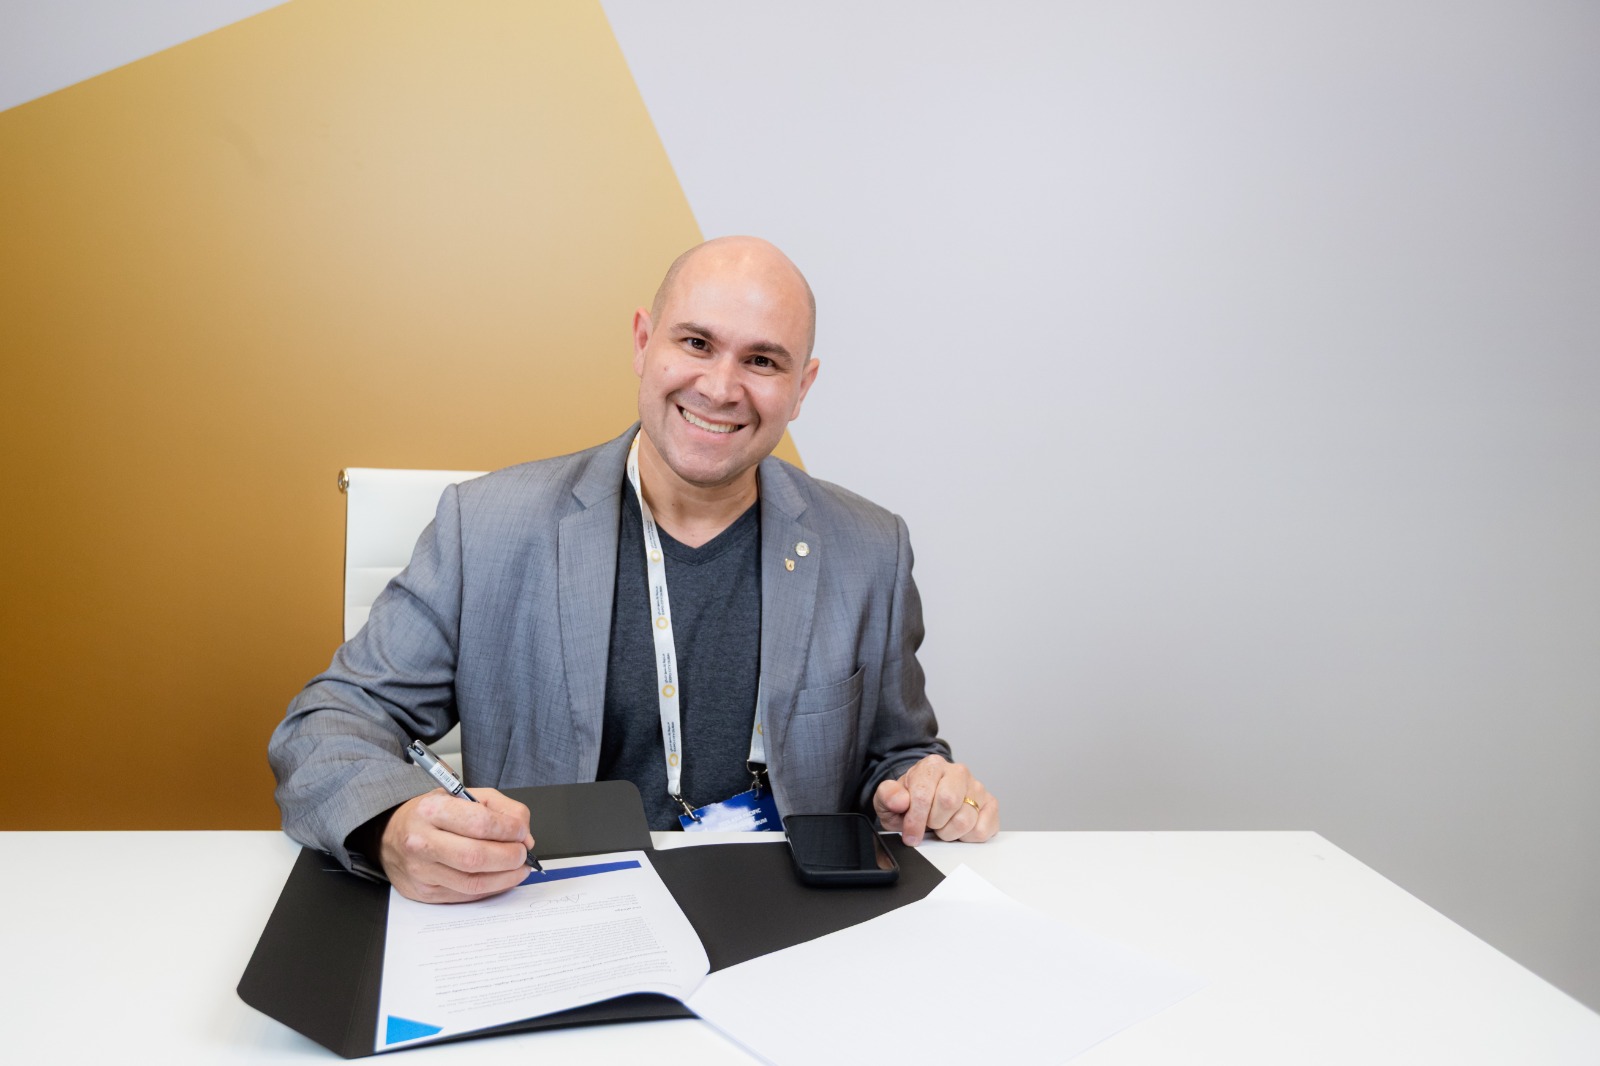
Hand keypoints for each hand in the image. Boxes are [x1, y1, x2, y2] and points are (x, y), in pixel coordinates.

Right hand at [379, 788, 536, 902]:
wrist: (391, 835)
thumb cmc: (431, 815)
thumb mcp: (463, 795)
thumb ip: (500, 808)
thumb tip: (524, 834)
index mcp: (432, 810)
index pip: (479, 823)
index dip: (509, 830)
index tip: (521, 832)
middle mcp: (422, 842)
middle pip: (476, 857)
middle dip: (510, 857)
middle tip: (522, 853)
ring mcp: (421, 871)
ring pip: (473, 883)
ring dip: (506, 877)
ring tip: (518, 867)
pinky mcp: (425, 892)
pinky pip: (466, 895)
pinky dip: (491, 888)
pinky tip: (501, 878)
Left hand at [872, 755, 997, 844]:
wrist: (928, 801)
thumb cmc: (911, 800)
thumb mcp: (890, 798)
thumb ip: (888, 796)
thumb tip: (899, 801)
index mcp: (932, 766)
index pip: (924, 794)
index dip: (915, 820)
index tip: (910, 834)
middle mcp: (958, 772)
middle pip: (948, 803)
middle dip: (933, 823)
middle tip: (928, 825)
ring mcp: (977, 788)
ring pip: (965, 820)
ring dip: (948, 833)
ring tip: (942, 826)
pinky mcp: (990, 805)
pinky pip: (981, 830)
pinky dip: (966, 837)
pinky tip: (957, 829)